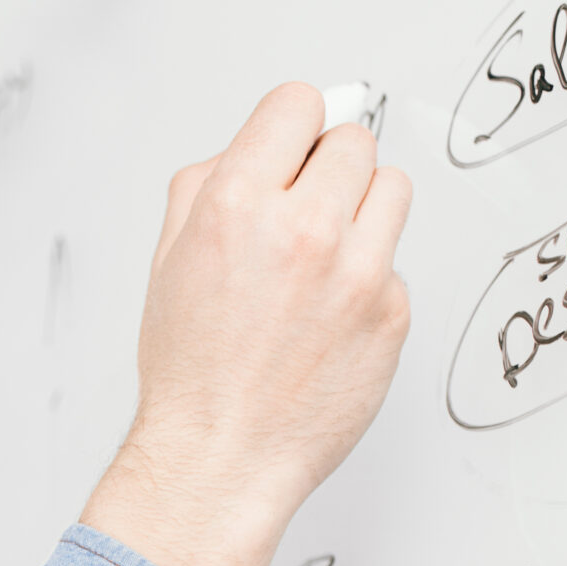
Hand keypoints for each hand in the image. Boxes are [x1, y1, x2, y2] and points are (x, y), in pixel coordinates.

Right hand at [80, 83, 412, 565]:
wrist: (219, 461)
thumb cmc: (191, 374)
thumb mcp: (169, 260)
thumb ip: (210, 187)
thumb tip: (261, 146)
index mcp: (237, 205)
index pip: (298, 104)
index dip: (291, 128)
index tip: (291, 150)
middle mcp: (303, 230)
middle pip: (354, 142)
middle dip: (328, 171)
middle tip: (305, 214)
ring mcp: (357, 272)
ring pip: (392, 188)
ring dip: (363, 212)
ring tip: (327, 259)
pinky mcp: (393, 313)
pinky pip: (397, 262)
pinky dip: (371, 281)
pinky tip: (330, 320)